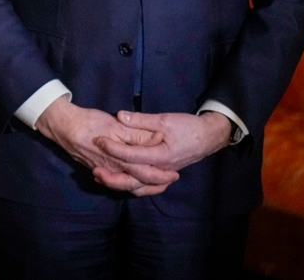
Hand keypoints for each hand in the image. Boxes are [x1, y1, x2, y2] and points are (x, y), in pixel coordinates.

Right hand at [34, 98, 178, 195]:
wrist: (62, 125)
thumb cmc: (89, 122)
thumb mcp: (115, 125)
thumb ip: (136, 135)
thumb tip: (156, 140)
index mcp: (120, 160)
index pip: (145, 173)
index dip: (161, 175)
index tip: (174, 174)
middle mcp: (113, 170)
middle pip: (137, 183)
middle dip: (154, 184)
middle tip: (170, 181)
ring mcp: (104, 170)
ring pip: (126, 184)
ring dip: (142, 185)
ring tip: (155, 183)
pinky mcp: (97, 167)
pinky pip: (115, 181)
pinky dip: (126, 183)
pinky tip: (130, 179)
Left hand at [93, 111, 230, 191]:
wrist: (209, 137)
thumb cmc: (188, 127)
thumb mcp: (164, 119)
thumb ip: (141, 120)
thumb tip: (119, 116)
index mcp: (161, 156)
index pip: (131, 156)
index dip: (113, 148)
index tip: (98, 141)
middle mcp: (161, 169)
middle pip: (133, 179)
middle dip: (113, 176)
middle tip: (94, 171)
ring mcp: (163, 174)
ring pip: (140, 187)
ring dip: (120, 185)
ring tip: (102, 179)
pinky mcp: (163, 175)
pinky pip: (147, 187)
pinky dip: (133, 187)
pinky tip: (120, 182)